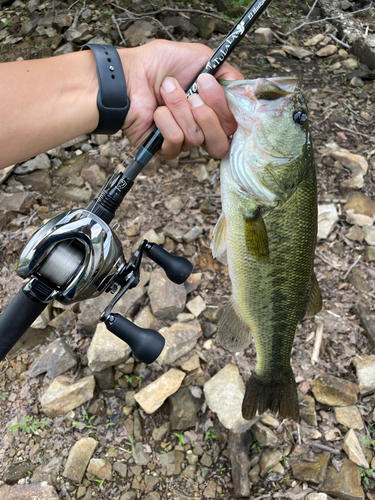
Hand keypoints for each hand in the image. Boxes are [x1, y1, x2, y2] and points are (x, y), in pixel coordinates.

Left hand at [119, 40, 242, 159]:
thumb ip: (228, 73)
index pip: (233, 124)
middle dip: (207, 114)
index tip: (207, 84)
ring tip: (165, 92)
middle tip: (192, 94)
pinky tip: (156, 111)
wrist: (129, 76)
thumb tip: (244, 90)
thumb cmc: (159, 65)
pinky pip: (177, 141)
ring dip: (179, 108)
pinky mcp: (166, 149)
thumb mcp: (201, 58)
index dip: (224, 108)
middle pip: (221, 141)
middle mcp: (201, 128)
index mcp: (212, 110)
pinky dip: (166, 120)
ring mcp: (184, 141)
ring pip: (196, 137)